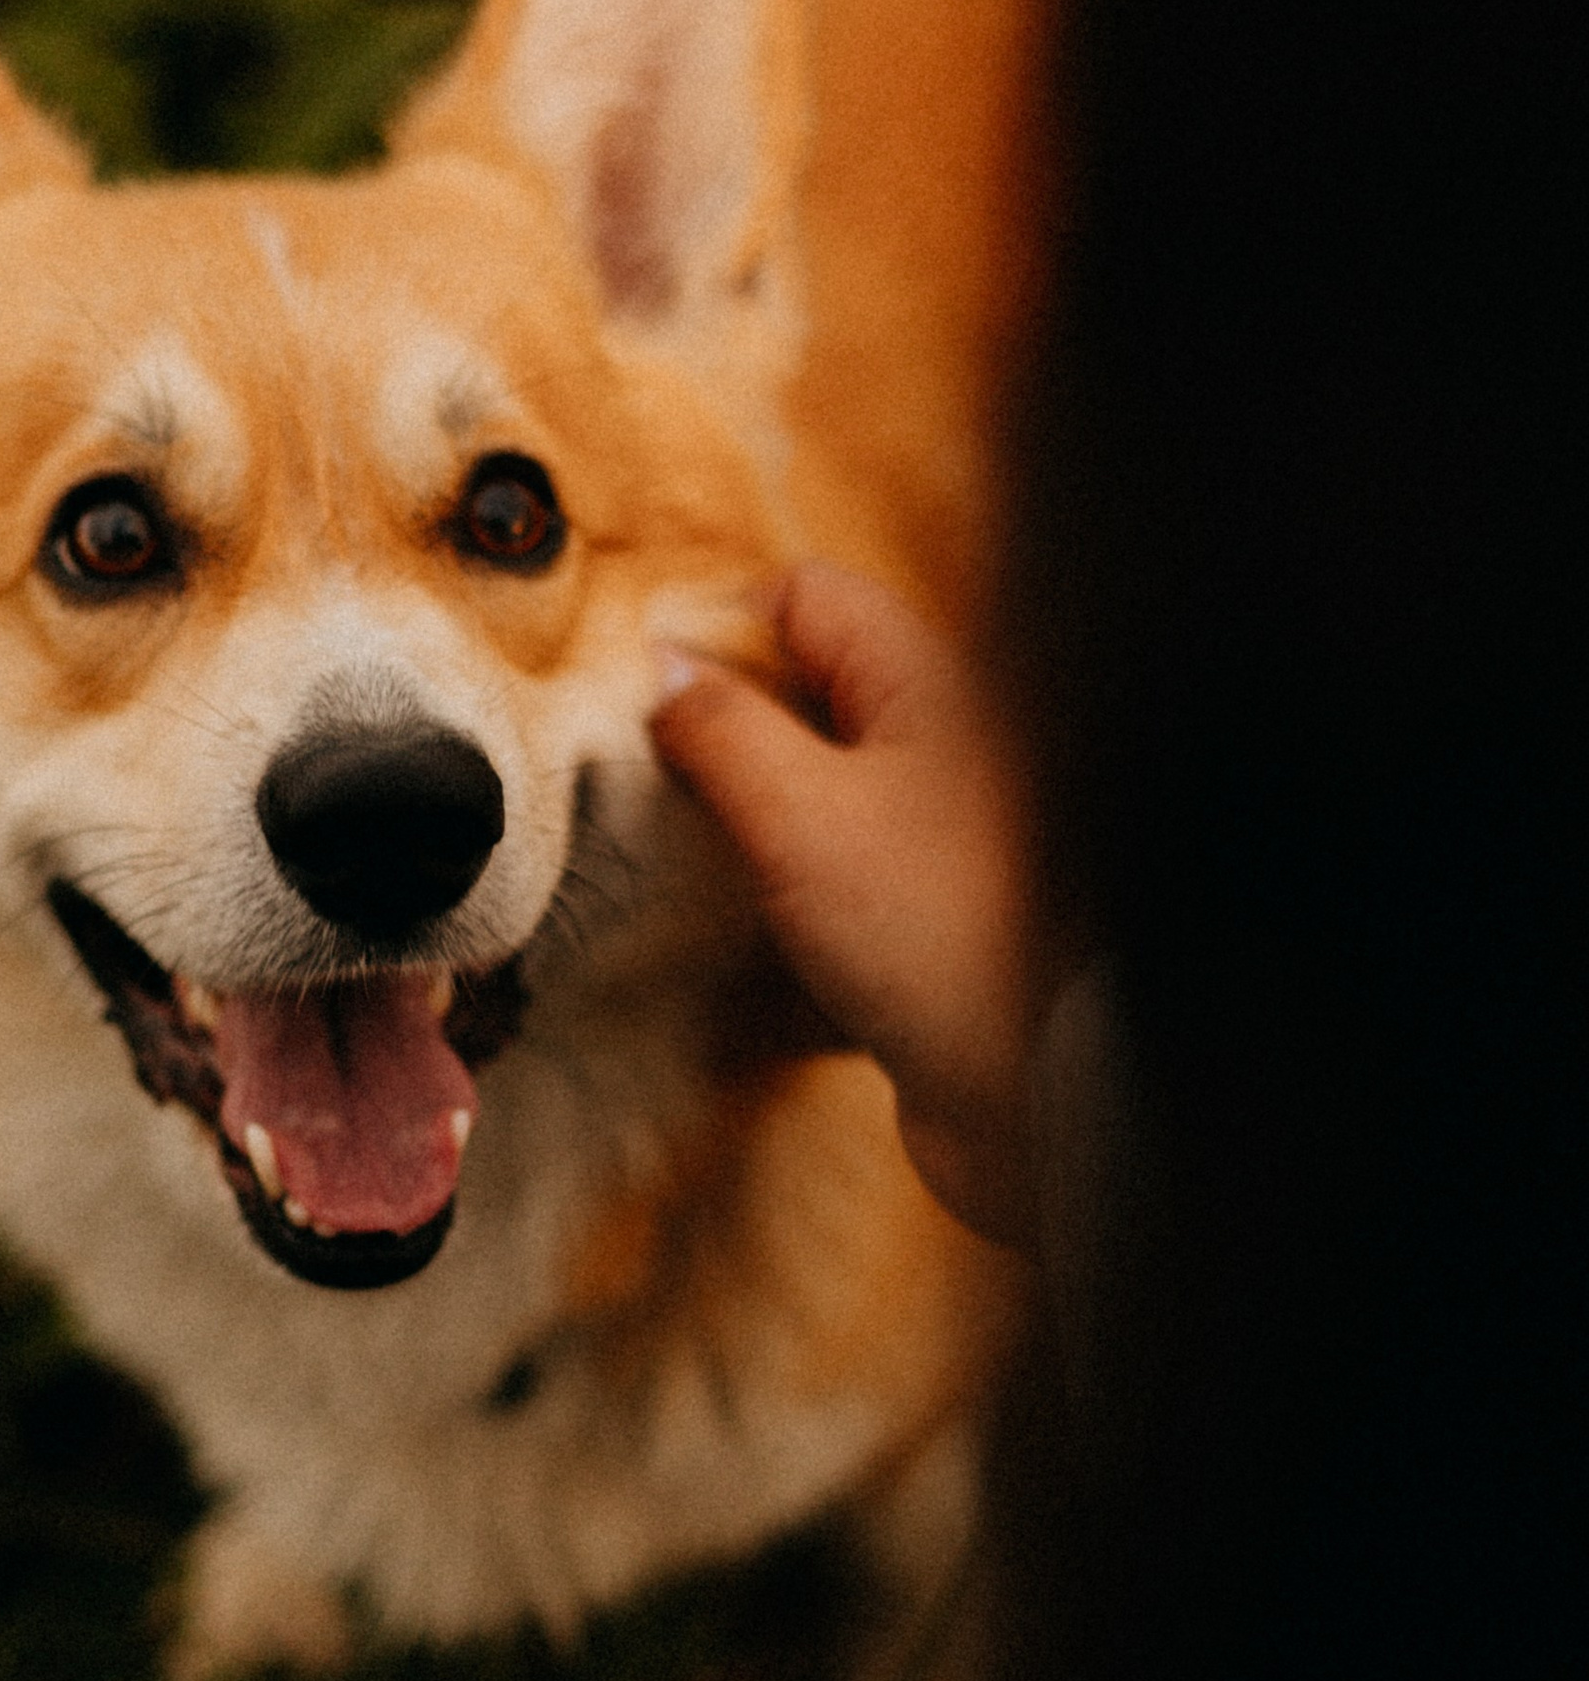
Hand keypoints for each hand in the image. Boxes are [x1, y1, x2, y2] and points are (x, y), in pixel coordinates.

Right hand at [652, 563, 1034, 1243]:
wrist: (1034, 1082)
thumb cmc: (933, 931)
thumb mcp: (797, 812)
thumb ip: (720, 728)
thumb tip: (664, 669)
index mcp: (924, 684)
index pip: (805, 597)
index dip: (719, 629)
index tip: (647, 696)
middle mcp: (939, 743)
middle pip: (805, 692)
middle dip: (721, 731)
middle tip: (654, 784)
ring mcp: (935, 831)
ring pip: (813, 789)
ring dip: (743, 822)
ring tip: (683, 865)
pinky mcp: (925, 914)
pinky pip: (832, 878)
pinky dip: (780, 903)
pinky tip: (740, 946)